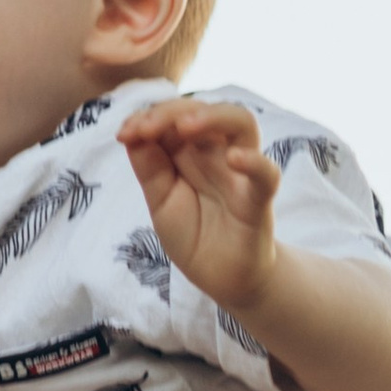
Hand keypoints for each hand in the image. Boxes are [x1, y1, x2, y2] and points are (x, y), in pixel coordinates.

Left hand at [118, 98, 280, 316]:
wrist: (225, 279)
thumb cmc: (195, 235)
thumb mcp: (161, 201)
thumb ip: (150, 168)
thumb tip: (131, 133)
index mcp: (191, 151)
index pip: (174, 116)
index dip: (149, 117)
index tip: (124, 134)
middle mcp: (218, 152)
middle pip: (204, 110)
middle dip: (172, 112)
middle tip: (145, 129)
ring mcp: (241, 172)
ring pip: (241, 123)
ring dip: (213, 117)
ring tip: (186, 128)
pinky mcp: (259, 199)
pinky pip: (265, 174)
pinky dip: (254, 162)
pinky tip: (235, 158)